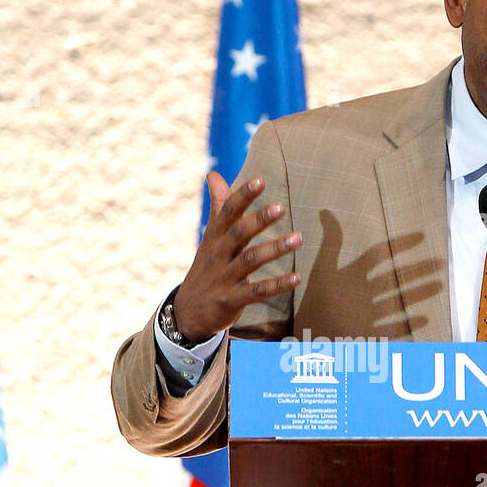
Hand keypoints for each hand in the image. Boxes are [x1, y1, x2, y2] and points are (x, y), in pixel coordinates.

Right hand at [172, 171, 300, 342]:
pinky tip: (297, 277)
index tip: (260, 180)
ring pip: (250, 260)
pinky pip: (257, 291)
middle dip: (259, 220)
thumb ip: (218, 206)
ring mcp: (224, 278)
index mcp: (214, 237)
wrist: (188, 312)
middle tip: (281, 207)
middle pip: (238, 234)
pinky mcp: (232, 300)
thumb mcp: (210, 237)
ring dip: (274, 249)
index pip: (227, 212)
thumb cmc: (207, 267)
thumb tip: (213, 174)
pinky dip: (277, 285)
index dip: (242, 196)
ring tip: (298, 238)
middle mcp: (218, 255)